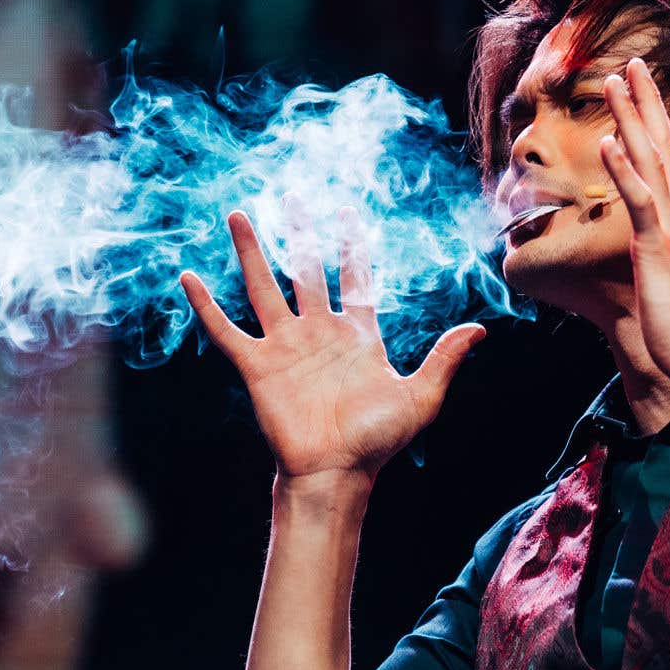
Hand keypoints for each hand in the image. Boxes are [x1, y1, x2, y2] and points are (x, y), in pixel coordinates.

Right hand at [178, 201, 485, 497]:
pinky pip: (226, 330)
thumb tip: (480, 328)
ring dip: (251, 251)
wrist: (335, 472)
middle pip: (306, 270)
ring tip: (238, 216)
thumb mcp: (420, 397)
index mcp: (358, 335)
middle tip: (293, 197)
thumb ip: (444, 358)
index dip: (352, 247)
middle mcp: (318, 333)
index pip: (354, 279)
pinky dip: (206, 306)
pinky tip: (188, 278)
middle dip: (300, 234)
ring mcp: (285, 346)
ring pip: (263, 287)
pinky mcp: (257, 366)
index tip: (347, 212)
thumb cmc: (377, 441)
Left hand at [599, 57, 669, 382]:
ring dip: (632, 119)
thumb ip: (657, 254)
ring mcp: (667, 230)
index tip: (643, 90)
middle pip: (662, 147)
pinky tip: (610, 143)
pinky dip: (624, 171)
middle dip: (646, 103)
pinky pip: (639, 203)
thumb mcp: (665, 280)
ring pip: (650, 163)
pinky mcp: (657, 249)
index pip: (666, 160)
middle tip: (632, 64)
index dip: (655, 122)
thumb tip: (648, 244)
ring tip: (615, 83)